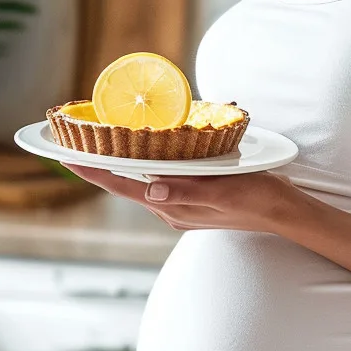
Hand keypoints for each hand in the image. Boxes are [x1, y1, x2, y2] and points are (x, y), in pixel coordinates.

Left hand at [62, 161, 307, 233]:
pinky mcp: (193, 197)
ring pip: (142, 180)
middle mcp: (171, 208)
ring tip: (105, 139)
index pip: (124, 188)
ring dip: (123, 161)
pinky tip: (149, 147)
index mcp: (173, 207)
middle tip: (78, 139)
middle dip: (102, 163)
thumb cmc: (257, 198)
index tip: (67, 157)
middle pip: (126, 183)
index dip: (94, 172)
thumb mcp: (224, 190)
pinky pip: (161, 178)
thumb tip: (149, 189)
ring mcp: (181, 204)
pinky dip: (148, 162)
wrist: (283, 212)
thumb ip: (187, 191)